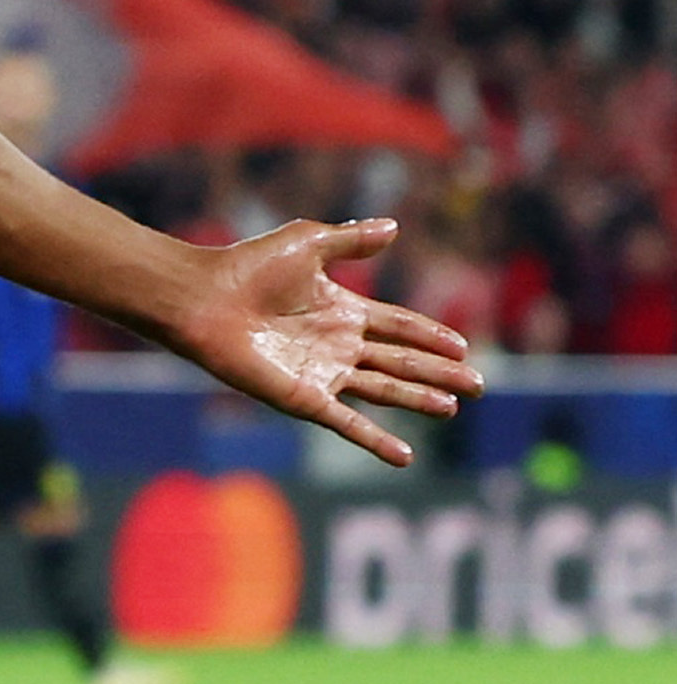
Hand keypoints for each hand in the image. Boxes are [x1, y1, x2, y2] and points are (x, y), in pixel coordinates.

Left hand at [169, 218, 481, 466]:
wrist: (204, 299)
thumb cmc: (247, 267)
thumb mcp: (307, 244)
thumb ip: (351, 241)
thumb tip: (394, 226)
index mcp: (341, 309)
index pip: (398, 325)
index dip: (430, 335)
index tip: (463, 347)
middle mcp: (336, 344)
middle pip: (400, 360)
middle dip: (439, 372)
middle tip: (478, 385)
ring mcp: (322, 373)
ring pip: (384, 389)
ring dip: (419, 399)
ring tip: (453, 407)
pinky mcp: (304, 397)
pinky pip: (347, 423)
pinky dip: (375, 441)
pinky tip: (405, 457)